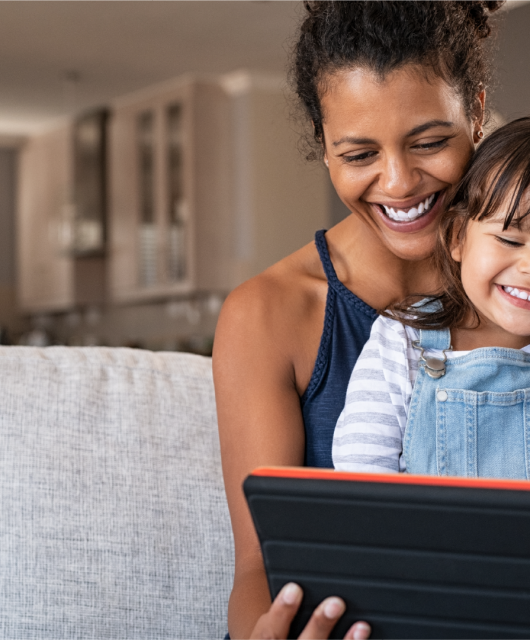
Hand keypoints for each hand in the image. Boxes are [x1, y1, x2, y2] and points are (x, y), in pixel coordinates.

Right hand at [249, 582, 370, 639]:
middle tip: (336, 602)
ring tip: (361, 625)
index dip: (282, 612)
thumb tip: (264, 525)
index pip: (269, 633)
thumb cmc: (271, 626)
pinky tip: (363, 634)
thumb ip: (272, 587)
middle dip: (319, 626)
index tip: (294, 588)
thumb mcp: (260, 611)